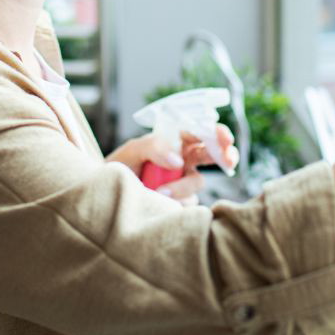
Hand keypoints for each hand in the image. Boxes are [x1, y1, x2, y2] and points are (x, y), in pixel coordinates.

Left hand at [104, 125, 238, 205]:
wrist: (106, 195)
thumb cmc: (120, 168)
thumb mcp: (132, 151)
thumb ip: (153, 146)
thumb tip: (178, 161)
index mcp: (176, 141)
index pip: (200, 132)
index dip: (215, 132)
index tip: (224, 137)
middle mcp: (185, 159)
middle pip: (213, 154)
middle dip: (226, 154)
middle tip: (229, 158)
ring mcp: (184, 182)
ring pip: (197, 181)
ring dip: (181, 186)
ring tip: (157, 192)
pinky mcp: (182, 202)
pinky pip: (189, 202)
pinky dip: (176, 202)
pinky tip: (158, 201)